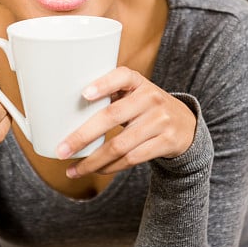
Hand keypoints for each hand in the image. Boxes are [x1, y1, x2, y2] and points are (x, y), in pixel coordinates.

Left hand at [56, 67, 195, 177]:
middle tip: (61, 150)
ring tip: (73, 170)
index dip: (103, 84)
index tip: (83, 94)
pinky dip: (111, 167)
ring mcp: (160, 121)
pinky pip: (132, 158)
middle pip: (112, 117)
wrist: (186, 125)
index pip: (122, 76)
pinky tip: (96, 170)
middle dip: (82, 136)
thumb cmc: (145, 108)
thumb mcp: (134, 94)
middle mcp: (151, 98)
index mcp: (138, 82)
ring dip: (93, 161)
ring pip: (120, 145)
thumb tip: (63, 113)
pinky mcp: (166, 142)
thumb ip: (109, 97)